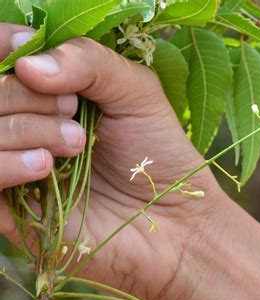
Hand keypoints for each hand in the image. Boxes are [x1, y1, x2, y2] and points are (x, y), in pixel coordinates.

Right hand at [0, 23, 224, 299]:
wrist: (179, 224)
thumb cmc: (160, 159)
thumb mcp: (136, 93)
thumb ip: (89, 63)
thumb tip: (27, 65)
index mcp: (46, 99)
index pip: (3, 66)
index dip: (6, 52)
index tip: (32, 54)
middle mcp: (26, 134)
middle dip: (24, 96)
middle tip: (73, 112)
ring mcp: (19, 176)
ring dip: (21, 129)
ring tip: (74, 142)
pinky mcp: (19, 218)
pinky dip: (4, 166)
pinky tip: (43, 165)